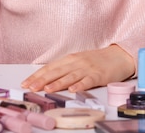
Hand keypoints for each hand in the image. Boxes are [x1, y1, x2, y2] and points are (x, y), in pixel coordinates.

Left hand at [20, 44, 134, 92]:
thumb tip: (47, 79)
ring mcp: (87, 68)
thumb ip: (64, 69)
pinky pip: (88, 80)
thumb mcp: (78, 62)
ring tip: (47, 89)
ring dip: (58, 83)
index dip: (37, 75)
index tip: (26, 82)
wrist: (118, 56)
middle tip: (31, 87)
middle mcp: (76, 62)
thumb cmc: (97, 60)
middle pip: (56, 71)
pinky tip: (73, 89)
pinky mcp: (99, 75)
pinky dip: (80, 85)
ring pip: (70, 76)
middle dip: (42, 80)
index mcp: (69, 59)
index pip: (49, 67)